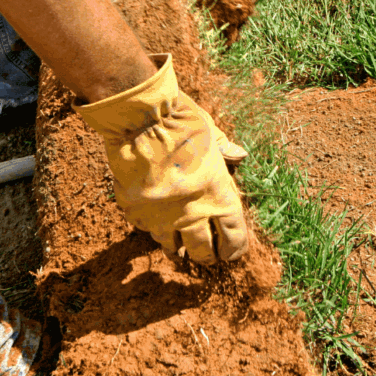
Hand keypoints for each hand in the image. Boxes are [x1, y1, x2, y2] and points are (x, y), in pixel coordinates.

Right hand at [73, 54, 248, 263]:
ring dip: (176, 248)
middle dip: (206, 255)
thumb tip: (240, 155)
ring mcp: (161, 216)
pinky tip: (153, 223)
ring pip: (171, 246)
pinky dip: (150, 228)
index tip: (231, 252)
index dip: (234, 248)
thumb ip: (224, 150)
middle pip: (203, 251)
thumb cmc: (181, 122)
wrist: (139, 120)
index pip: (233, 236)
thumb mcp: (210, 132)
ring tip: (178, 250)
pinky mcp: (136, 211)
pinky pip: (145, 228)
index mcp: (218, 195)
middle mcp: (192, 213)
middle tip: (206, 255)